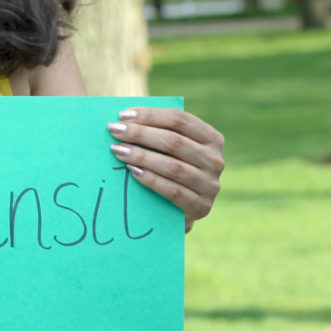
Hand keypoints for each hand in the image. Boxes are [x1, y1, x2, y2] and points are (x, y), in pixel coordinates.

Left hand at [107, 107, 223, 232]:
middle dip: (140, 134)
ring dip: (141, 156)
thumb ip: (158, 134)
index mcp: (212, 139)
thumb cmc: (170, 174)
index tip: (123, 115)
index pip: (180, 120)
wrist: (180, 215)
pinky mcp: (200, 206)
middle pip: (174, 141)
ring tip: (118, 150)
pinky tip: (132, 171)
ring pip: (172, 166)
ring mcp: (210, 184)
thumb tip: (125, 118)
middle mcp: (215, 160)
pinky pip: (172, 190)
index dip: (151, 115)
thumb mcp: (172, 152)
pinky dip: (151, 179)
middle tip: (114, 130)